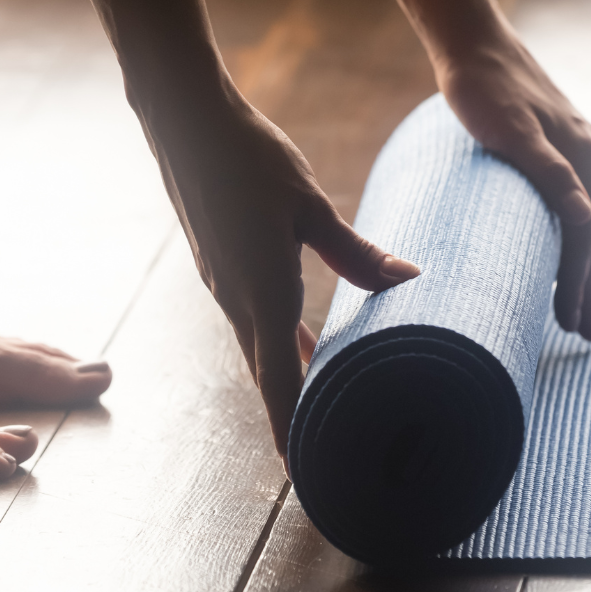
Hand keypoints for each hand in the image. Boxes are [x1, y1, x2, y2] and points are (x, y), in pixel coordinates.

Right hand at [153, 97, 419, 460]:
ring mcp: (223, 284)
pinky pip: (253, 321)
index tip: (304, 472)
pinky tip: (304, 345)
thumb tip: (407, 280)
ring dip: (289, 381)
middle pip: (269, 374)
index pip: (279, 378)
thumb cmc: (248, 155)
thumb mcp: (310, 203)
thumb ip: (355, 250)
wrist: (182, 119)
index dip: (292, 428)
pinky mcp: (220, 267)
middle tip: (324, 457)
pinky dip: (278, 345)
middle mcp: (235, 298)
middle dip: (293, 418)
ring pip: (260, 348)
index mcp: (261, 290)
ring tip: (324, 410)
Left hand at [435, 34, 590, 339]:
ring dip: (584, 265)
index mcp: (580, 157)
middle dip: (586, 289)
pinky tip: (588, 241)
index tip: (573, 328)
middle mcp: (586, 154)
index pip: (582, 238)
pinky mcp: (555, 141)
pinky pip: (578, 198)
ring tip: (583, 304)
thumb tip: (586, 223)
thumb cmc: (483, 87)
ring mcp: (574, 147)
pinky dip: (584, 228)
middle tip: (585, 336)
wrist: (472, 39)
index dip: (578, 286)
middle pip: (589, 237)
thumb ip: (549, 174)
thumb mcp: (514, 132)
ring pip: (584, 220)